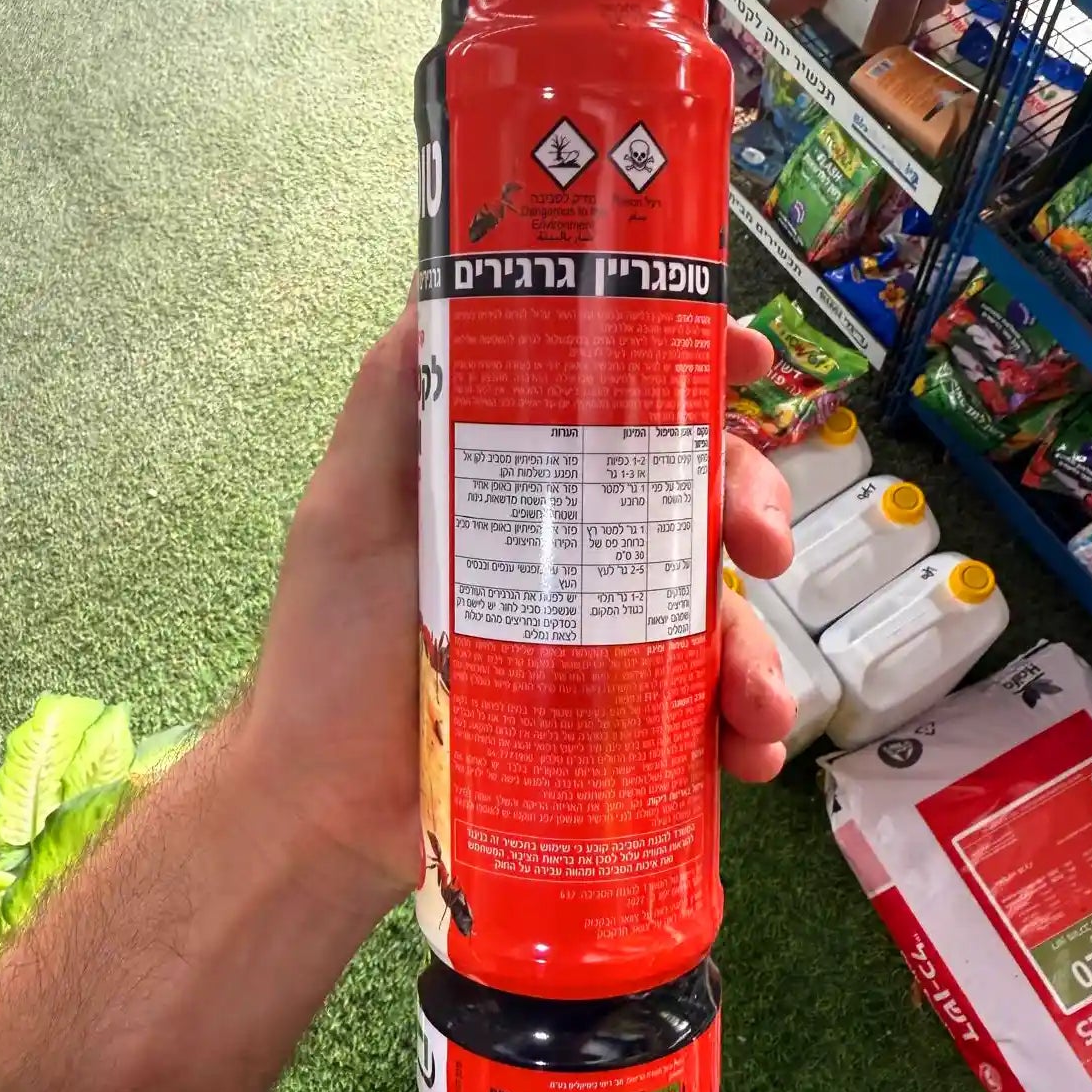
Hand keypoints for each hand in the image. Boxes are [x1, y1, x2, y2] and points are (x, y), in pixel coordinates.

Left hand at [246, 301, 794, 901]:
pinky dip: (743, 728)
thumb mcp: (351, 506)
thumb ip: (393, 399)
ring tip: (756, 702)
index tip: (749, 361)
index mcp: (528, 484)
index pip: (625, 406)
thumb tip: (446, 280)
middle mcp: (576, 550)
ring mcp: (603, 638)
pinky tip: (747, 753)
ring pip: (717, 610)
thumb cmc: (331, 651)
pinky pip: (704, 711)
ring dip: (760, 647)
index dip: (695, 371)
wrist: (326, 810)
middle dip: (751, 503)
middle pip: (693, 498)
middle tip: (766, 544)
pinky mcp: (619, 722)